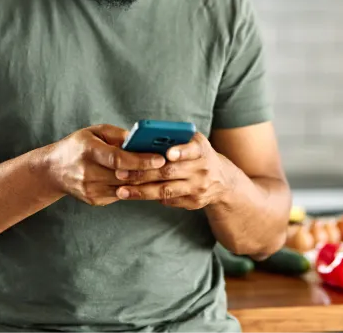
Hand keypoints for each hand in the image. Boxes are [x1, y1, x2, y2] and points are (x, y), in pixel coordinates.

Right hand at [45, 124, 166, 206]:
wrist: (54, 170)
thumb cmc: (79, 146)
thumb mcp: (95, 132)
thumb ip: (119, 136)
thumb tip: (144, 140)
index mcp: (88, 151)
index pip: (118, 159)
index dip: (141, 159)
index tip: (161, 158)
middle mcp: (87, 173)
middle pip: (126, 176)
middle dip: (150, 172)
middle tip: (171, 167)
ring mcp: (90, 190)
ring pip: (126, 188)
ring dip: (147, 182)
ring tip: (165, 175)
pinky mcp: (94, 200)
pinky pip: (121, 195)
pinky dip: (136, 189)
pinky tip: (149, 182)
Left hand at [115, 133, 236, 209]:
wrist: (222, 180)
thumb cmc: (198, 154)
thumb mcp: (194, 142)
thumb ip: (175, 139)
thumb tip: (143, 140)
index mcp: (201, 149)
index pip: (192, 149)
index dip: (180, 151)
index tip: (168, 153)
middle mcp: (202, 169)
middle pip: (170, 172)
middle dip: (143, 173)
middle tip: (121, 173)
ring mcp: (198, 188)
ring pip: (166, 190)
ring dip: (141, 191)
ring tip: (121, 191)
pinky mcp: (193, 202)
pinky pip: (168, 200)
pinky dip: (149, 197)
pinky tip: (132, 195)